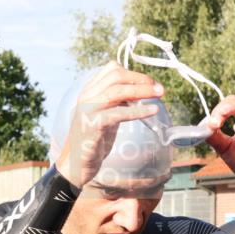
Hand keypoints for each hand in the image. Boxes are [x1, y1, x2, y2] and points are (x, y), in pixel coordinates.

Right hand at [55, 62, 164, 188]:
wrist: (75, 164)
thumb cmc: (92, 141)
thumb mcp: (106, 116)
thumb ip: (118, 103)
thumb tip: (140, 94)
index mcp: (89, 91)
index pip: (112, 69)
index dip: (134, 73)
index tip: (150, 82)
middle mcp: (87, 96)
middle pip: (116, 76)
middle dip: (141, 79)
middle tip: (159, 88)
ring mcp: (88, 110)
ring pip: (118, 91)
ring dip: (142, 90)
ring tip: (159, 95)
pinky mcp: (93, 125)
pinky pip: (118, 113)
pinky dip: (138, 111)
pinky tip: (152, 111)